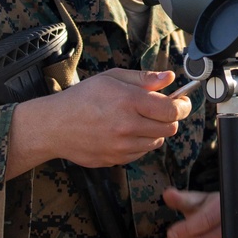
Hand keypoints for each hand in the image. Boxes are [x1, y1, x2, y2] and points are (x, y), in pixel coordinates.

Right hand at [6, 69, 192, 177]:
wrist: (54, 126)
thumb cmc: (82, 98)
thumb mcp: (112, 78)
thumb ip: (144, 79)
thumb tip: (169, 77)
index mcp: (128, 101)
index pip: (172, 110)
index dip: (183, 106)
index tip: (182, 102)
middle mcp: (127, 125)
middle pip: (170, 127)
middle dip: (170, 118)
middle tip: (161, 110)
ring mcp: (122, 146)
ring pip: (158, 141)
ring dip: (156, 131)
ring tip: (139, 120)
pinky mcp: (117, 160)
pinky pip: (142, 153)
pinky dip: (141, 143)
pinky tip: (127, 132)